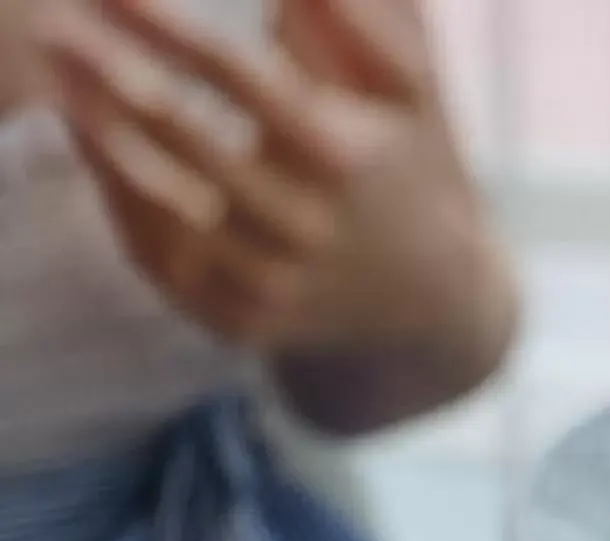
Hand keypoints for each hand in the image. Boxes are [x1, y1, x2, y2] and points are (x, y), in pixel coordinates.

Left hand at [39, 0, 512, 404]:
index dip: (165, 27)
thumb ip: (360, 13)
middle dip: (113, 79)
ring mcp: (273, 285)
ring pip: (163, 211)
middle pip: (187, 143)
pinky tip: (96, 150)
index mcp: (344, 157)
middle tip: (58, 31)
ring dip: (103, 142)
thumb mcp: (409, 81)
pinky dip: (119, 206)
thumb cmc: (408, 159)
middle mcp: (307, 230)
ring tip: (66, 84)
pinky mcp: (247, 325)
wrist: (435, 298)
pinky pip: (161, 265)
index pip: (237, 78)